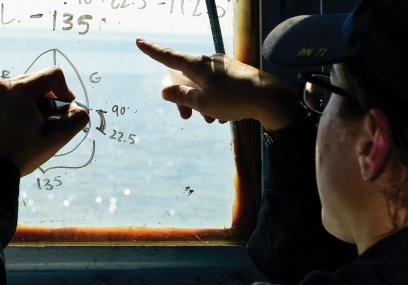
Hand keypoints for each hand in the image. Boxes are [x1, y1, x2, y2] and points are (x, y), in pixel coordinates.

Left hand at [0, 67, 89, 176]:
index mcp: (19, 89)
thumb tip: (77, 109)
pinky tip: (21, 128)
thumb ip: (78, 118)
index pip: (54, 74)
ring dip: (37, 103)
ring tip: (35, 126)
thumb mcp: (59, 137)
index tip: (64, 112)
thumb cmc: (24, 154)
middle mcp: (3, 85)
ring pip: (26, 88)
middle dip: (51, 99)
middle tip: (49, 122)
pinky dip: (23, 107)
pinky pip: (12, 96)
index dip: (66, 91)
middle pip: (40, 80)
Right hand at [136, 38, 301, 129]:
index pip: (168, 56)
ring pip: (202, 85)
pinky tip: (224, 117)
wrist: (268, 99)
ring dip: (202, 104)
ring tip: (211, 121)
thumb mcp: (202, 103)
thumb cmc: (233, 100)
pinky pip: (217, 87)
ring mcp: (223, 67)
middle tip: (187, 117)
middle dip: (184, 99)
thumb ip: (181, 96)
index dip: (152, 50)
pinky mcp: (235, 74)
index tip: (139, 41)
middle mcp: (209, 62)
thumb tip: (166, 89)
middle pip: (186, 78)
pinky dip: (215, 101)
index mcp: (197, 65)